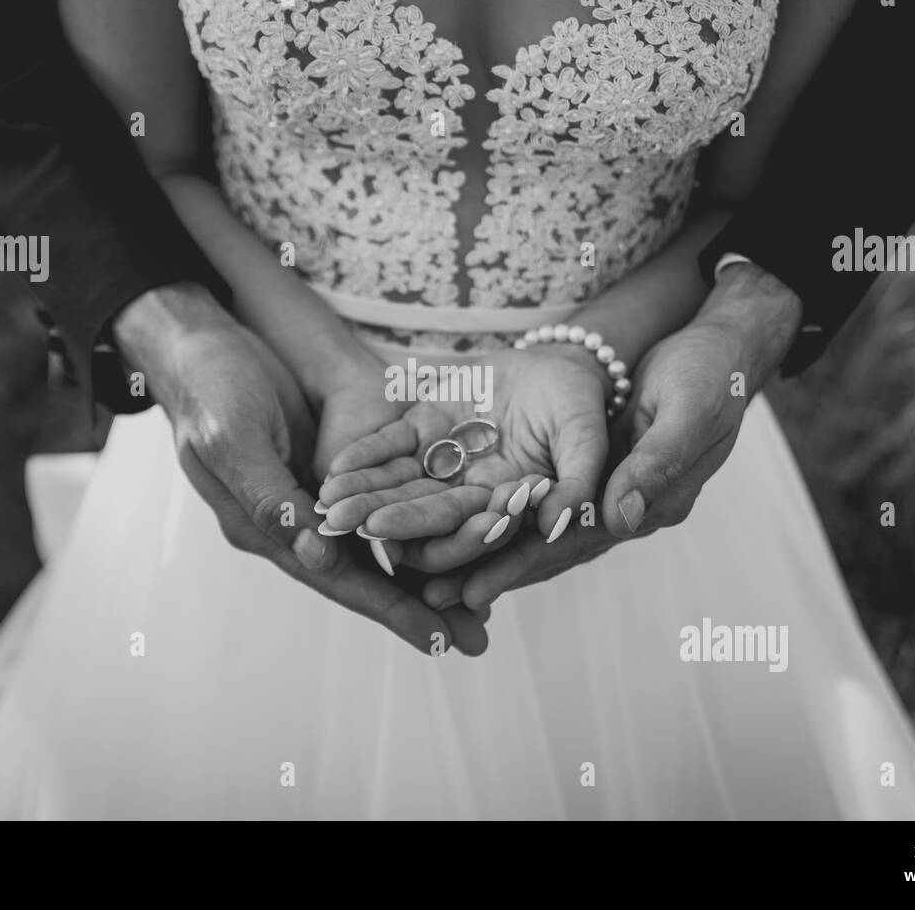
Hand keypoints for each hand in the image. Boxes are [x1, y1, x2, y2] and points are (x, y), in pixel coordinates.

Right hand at [113, 283, 487, 654]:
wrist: (202, 342)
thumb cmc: (210, 386)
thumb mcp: (231, 437)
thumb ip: (269, 497)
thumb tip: (314, 557)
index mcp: (262, 527)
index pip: (336, 580)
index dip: (388, 610)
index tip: (437, 641)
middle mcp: (291, 524)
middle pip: (365, 576)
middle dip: (420, 607)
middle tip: (477, 639)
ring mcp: (311, 498)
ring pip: (378, 547)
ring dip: (426, 576)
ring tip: (477, 607)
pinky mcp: (328, 470)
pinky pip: (380, 506)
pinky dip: (415, 525)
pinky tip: (454, 537)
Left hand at [316, 344, 611, 574]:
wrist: (561, 365)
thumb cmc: (580, 407)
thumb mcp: (586, 441)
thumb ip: (576, 482)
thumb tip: (558, 524)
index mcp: (507, 507)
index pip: (470, 533)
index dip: (438, 542)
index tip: (401, 548)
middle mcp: (469, 492)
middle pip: (424, 514)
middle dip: (384, 522)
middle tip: (346, 528)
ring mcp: (444, 460)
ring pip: (398, 483)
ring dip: (363, 493)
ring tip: (328, 503)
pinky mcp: (425, 427)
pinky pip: (390, 444)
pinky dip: (364, 454)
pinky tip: (334, 466)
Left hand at [432, 262, 802, 609]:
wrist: (724, 350)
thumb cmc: (710, 376)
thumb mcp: (688, 411)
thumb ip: (656, 464)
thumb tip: (621, 520)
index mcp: (654, 504)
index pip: (577, 542)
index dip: (523, 566)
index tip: (473, 589)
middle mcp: (628, 509)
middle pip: (549, 548)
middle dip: (492, 571)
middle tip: (432, 596)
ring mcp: (612, 492)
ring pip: (539, 529)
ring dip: (488, 551)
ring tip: (431, 574)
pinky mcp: (596, 470)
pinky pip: (541, 499)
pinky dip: (502, 513)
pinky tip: (462, 522)